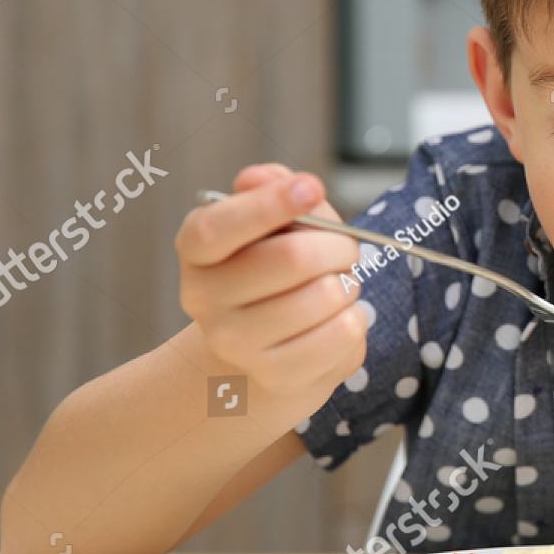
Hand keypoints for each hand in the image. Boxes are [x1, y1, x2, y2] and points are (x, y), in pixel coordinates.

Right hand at [176, 164, 366, 399]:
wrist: (266, 347)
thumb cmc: (275, 269)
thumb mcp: (272, 220)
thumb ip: (272, 188)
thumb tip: (262, 178)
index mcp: (197, 251)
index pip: (218, 228)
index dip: (269, 204)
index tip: (311, 186)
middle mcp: (204, 299)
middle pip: (294, 258)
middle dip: (338, 246)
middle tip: (345, 250)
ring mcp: (236, 343)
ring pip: (326, 296)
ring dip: (349, 284)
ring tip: (336, 287)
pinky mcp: (276, 375)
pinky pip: (343, 334)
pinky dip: (356, 319)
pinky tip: (338, 318)